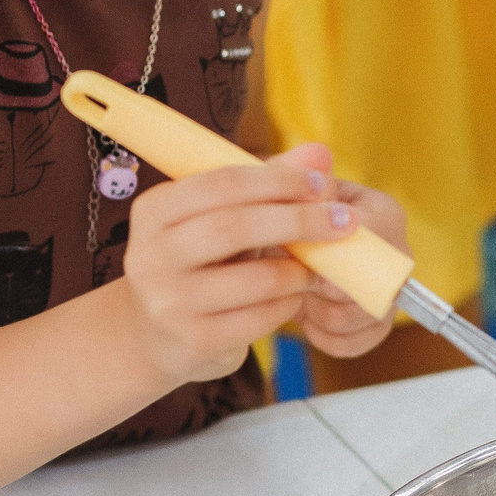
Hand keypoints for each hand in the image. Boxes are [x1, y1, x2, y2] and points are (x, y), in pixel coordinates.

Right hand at [123, 144, 372, 383]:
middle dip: (298, 220)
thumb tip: (319, 153)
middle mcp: (151, 255)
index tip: (320, 183)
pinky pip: (260, 318)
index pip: (221, 183)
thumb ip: (269, 183)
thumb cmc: (201, 263)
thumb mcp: (222, 217)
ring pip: (256, 279)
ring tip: (315, 266)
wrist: (156, 336)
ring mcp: (169, 303)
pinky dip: (288, 303)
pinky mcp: (194, 341)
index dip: (276, 180)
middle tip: (344, 221)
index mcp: (154, 210)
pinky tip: (293, 295)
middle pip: (235, 227)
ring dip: (299, 270)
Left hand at [293, 173, 404, 362]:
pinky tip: (306, 313)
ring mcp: (391, 296)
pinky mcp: (376, 328)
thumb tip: (316, 154)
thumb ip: (293, 177)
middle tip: (288, 273)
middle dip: (315, 287)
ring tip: (296, 290)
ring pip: (352, 320)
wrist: (278, 253)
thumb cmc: (284, 217)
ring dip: (313, 310)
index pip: (363, 241)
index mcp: (382, 214)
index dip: (321, 255)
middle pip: (362, 288)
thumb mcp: (282, 192)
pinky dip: (320, 334)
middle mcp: (396, 255)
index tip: (289, 251)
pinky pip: (349, 344)